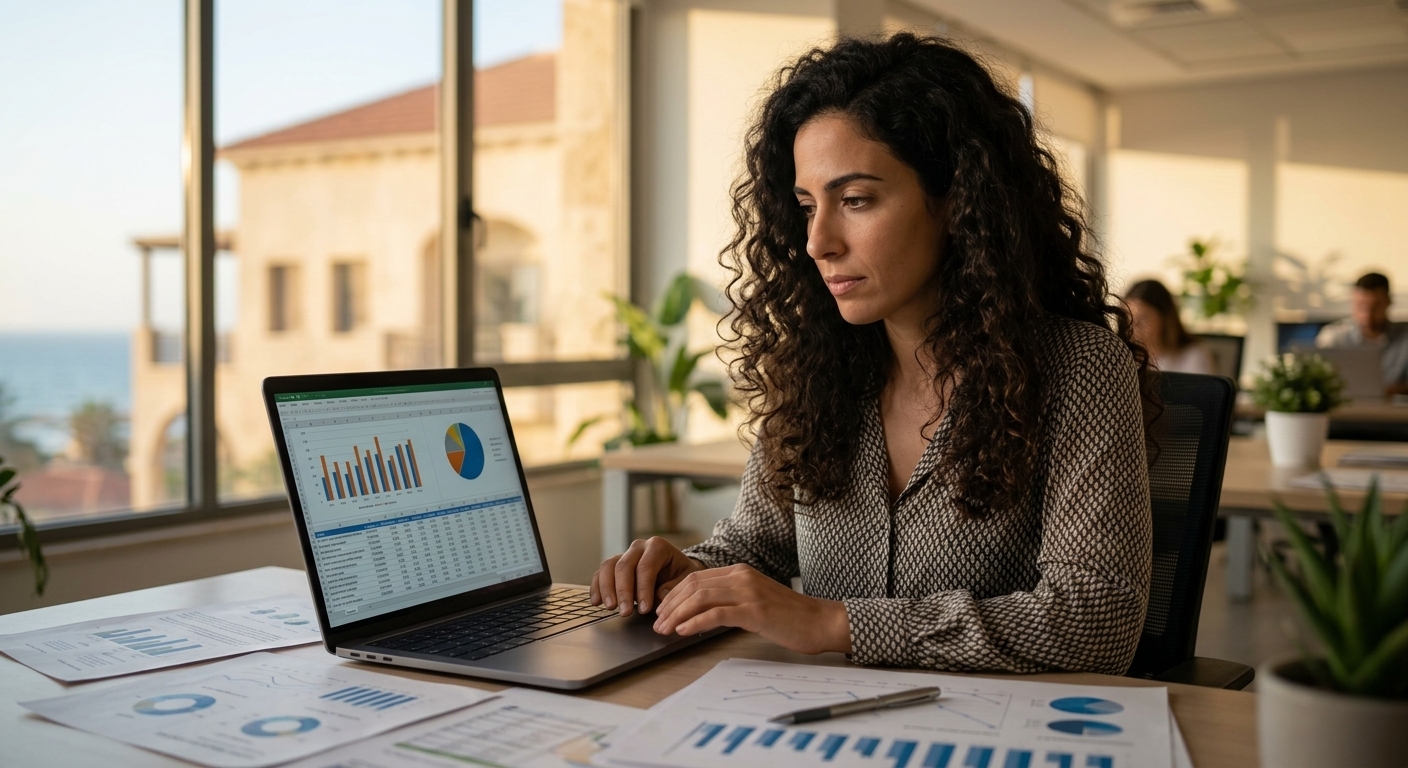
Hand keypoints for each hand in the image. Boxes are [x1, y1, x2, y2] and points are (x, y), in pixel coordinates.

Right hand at [590, 536, 703, 615]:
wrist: (677, 572)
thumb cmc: (681, 577)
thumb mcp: (685, 582)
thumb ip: (673, 588)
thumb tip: (658, 595)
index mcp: (658, 547)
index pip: (646, 566)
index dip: (643, 588)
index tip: (645, 609)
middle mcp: (639, 547)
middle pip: (624, 566)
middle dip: (623, 591)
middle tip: (625, 612)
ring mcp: (624, 555)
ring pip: (608, 566)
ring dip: (607, 588)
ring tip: (610, 608)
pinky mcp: (614, 566)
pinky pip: (600, 573)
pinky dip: (596, 587)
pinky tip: (596, 601)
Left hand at [651, 564, 851, 654]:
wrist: (821, 622)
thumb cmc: (789, 617)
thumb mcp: (756, 601)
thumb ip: (731, 600)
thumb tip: (699, 611)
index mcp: (740, 571)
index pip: (696, 578)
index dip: (673, 594)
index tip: (661, 610)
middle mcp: (742, 576)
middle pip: (693, 585)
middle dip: (669, 605)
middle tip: (656, 623)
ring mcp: (749, 592)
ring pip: (700, 597)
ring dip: (677, 614)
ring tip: (664, 630)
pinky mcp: (755, 611)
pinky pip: (716, 613)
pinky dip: (695, 622)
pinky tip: (684, 632)